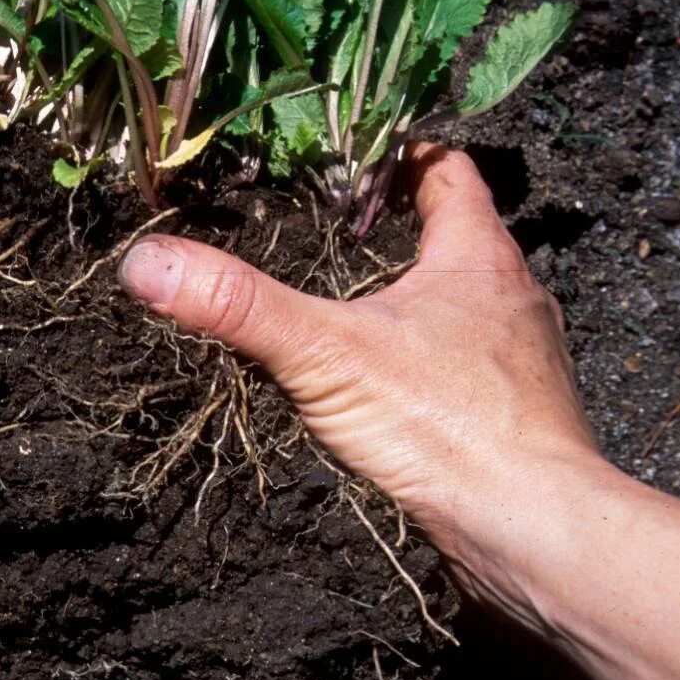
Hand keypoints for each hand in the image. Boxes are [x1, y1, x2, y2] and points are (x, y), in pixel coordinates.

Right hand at [115, 144, 596, 542]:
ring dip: (417, 298)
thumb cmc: (447, 427)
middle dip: (400, 228)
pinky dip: (431, 361)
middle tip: (335, 227)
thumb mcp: (323, 353)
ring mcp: (521, 360)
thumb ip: (235, 305)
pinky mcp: (517, 416)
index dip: (402, 154)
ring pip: (466, 305)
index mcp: (477, 258)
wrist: (532, 528)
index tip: (358, 151)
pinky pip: (470, 367)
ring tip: (355, 304)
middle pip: (457, 237)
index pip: (447, 173)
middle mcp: (512, 298)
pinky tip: (393, 388)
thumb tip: (147, 262)